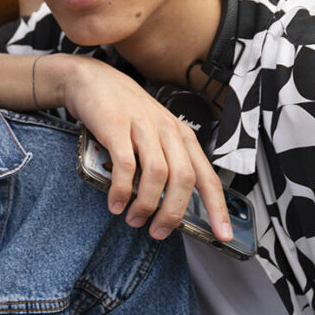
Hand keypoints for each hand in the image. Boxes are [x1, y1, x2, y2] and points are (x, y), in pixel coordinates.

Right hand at [41, 55, 232, 242]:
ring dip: (147, 205)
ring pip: (157, 175)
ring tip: (134, 220)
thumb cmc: (124, 111)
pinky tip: (116, 204)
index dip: (217, 208)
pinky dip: (122, 190)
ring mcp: (143, 127)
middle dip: (173, 213)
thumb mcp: (154, 132)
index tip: (223, 235)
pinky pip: (125, 166)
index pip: (207, 177)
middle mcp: (168, 130)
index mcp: (182, 136)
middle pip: (184, 179)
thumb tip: (170, 205)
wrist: (91, 80)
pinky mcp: (117, 127)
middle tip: (159, 232)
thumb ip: (165, 161)